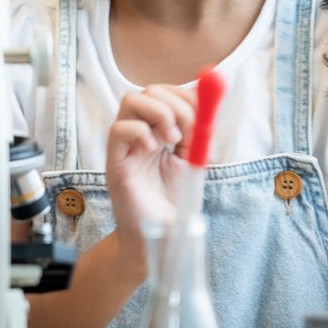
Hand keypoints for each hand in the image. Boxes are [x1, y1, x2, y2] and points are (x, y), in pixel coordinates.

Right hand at [105, 84, 196, 277]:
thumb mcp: (197, 161)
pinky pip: (119, 128)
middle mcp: (141, 131)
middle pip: (150, 90)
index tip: (203, 119)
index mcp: (160, 129)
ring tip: (172, 141)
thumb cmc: (176, 201)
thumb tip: (213, 105)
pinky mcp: (115, 161)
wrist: (162, 236)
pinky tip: (153, 150)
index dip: (187, 96)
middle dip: (178, 106)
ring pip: (131, 100)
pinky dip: (141, 132)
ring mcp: (125, 145)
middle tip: (189, 135)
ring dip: (160, 114)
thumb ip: (201, 133)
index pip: (167, 91)